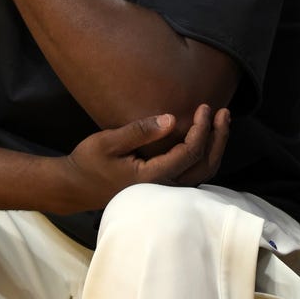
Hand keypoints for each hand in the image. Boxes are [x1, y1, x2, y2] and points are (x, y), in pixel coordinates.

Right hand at [61, 104, 229, 211]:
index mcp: (152, 177)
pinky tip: (206, 140)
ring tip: (221, 124)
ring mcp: (165, 191)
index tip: (204, 107)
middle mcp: (164, 188)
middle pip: (205, 165)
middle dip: (218, 137)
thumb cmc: (89, 162)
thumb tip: (172, 119)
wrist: (76, 187)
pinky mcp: (163, 188)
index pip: (190, 153)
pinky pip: (194, 174)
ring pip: (203, 173)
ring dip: (216, 147)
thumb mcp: (107, 142)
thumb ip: (139, 131)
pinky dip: (205, 156)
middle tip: (223, 113)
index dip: (202, 129)